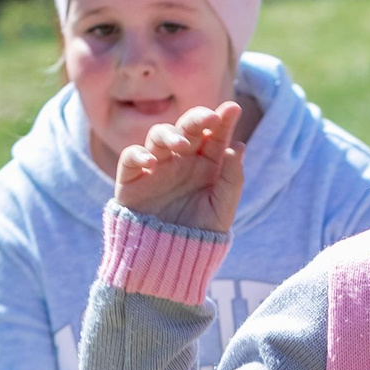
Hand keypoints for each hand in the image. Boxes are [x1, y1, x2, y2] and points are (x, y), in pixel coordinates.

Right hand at [115, 101, 244, 235]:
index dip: (223, 121)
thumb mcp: (223, 209)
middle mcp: (181, 161)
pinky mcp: (132, 179)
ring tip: (182, 144)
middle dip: (197, 119)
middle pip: (187, 129)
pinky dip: (138, 154)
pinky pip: (130, 158)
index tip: (233, 108)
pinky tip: (151, 161)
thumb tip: (238, 147)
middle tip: (209, 118)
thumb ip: (232, 179)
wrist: (170, 261)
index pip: (214, 136)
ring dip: (170, 134)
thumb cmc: (200, 234)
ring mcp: (156, 167)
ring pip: (158, 136)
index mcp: (206, 164)